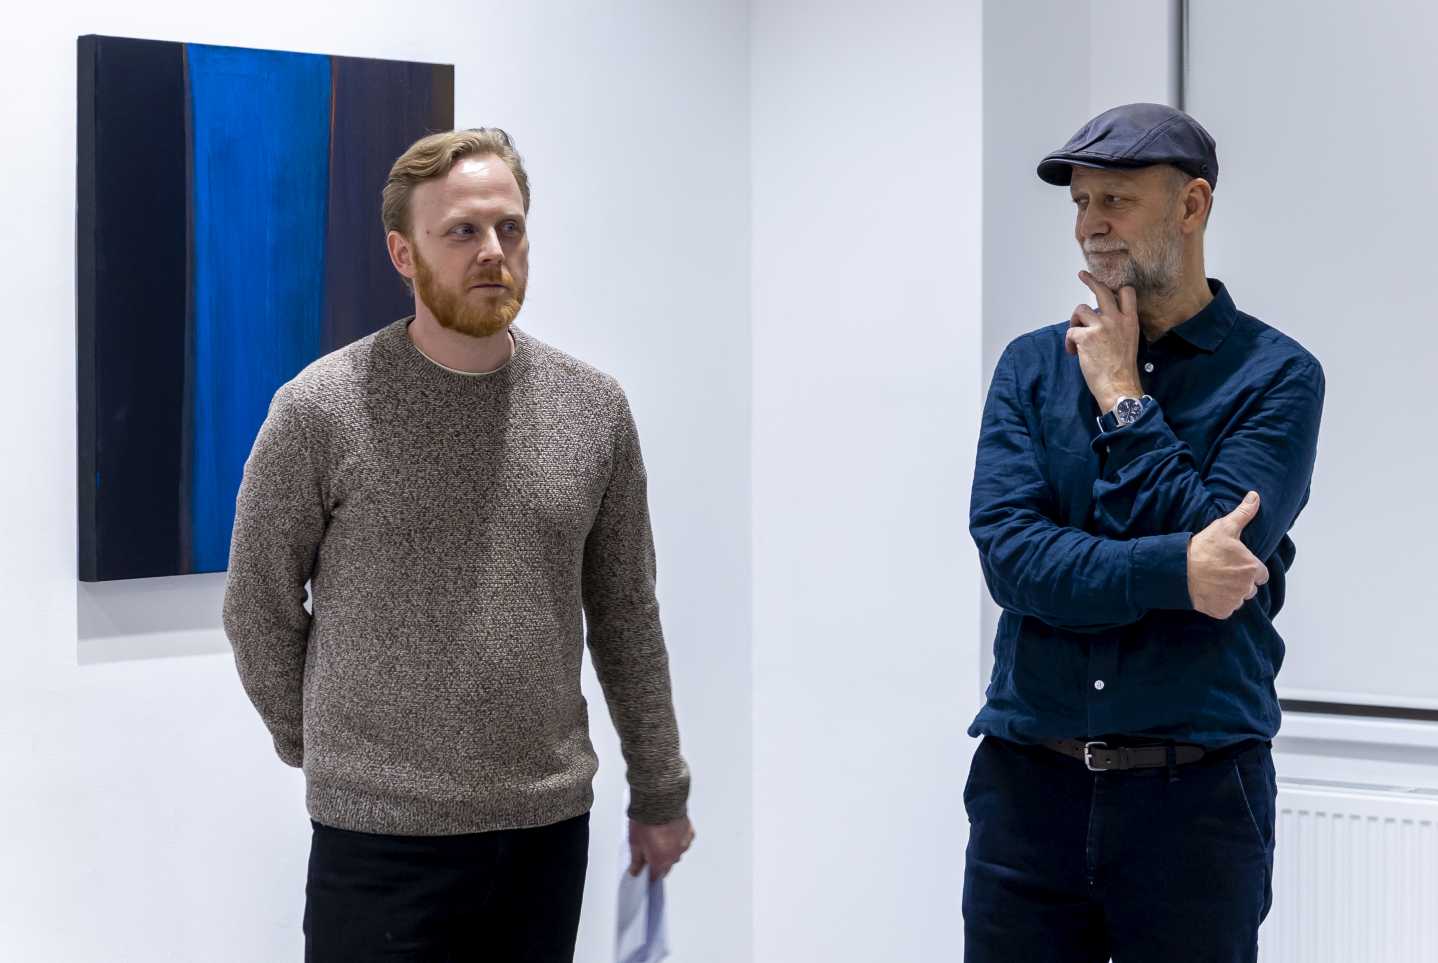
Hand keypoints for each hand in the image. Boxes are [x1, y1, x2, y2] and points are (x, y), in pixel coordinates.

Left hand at [628, 816, 694, 881]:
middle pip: (667, 865)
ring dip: (669, 849)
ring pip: (677, 852)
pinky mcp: (689, 831)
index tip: (645, 869)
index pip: (655, 876)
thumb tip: (635, 871)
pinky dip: (677, 838)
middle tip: (649, 849)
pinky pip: (684, 840)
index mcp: (660, 861)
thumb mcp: (634, 842)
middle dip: (659, 860)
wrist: (660, 800)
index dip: (649, 873)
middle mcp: (675, 855)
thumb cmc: (646, 819)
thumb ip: (636, 860)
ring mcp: (684, 844)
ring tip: (659, 836)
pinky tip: (669, 829)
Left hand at [1067, 271, 1143, 411]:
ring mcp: (1101, 326)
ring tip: (1076, 338)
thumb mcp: (1129, 342)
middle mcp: (1117, 319)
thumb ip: (1118, 328)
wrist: (1119, 386)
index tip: (1108, 284)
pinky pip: (1071, 331)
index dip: (1115, 288)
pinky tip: (1074, 353)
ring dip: (1074, 321)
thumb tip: (1100, 323)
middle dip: (1091, 280)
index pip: (1127, 293)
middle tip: (1083, 275)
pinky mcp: (1085, 336)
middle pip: (1102, 291)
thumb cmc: (1122, 369)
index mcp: (1130, 321)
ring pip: (1081, 309)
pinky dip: (1069, 342)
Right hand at [1187, 491, 1269, 619]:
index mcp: (1252, 568)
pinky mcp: (1221, 612)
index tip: (1236, 565)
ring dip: (1231, 593)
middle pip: (1250, 588)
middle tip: (1222, 573)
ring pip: (1238, 599)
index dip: (1250, 569)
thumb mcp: (1224, 527)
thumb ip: (1244, 513)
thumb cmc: (1203, 548)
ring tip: (1214, 582)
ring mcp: (1234, 601)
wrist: (1178, 570)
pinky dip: (1219, 604)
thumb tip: (1255, 496)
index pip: (1261, 574)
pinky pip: (1226, 609)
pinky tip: (1209, 592)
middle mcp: (1246, 587)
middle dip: (1241, 583)